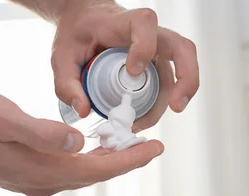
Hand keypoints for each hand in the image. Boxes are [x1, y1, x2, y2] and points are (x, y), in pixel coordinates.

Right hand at [0, 88, 163, 195]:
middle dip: (124, 161)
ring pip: (82, 174)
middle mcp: (40, 183)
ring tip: (128, 144)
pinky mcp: (27, 175)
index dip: (129, 160)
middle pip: (95, 174)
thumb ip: (42, 133)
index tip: (154, 149)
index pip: (97, 169)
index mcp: (40, 170)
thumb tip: (79, 142)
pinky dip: (87, 160)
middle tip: (149, 144)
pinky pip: (67, 171)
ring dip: (106, 161)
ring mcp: (33, 182)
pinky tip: (92, 147)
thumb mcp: (2, 119)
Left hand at [51, 1, 199, 132]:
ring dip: (175, 98)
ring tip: (146, 122)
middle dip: (186, 78)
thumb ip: (67, 84)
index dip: (144, 47)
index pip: (144, 25)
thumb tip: (83, 110)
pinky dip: (164, 103)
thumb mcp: (62, 56)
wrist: (86, 21)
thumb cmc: (77, 34)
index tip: (132, 71)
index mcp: (122, 22)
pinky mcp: (158, 64)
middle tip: (176, 107)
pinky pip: (171, 82)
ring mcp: (158, 49)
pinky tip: (145, 118)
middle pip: (182, 48)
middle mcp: (149, 33)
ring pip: (182, 68)